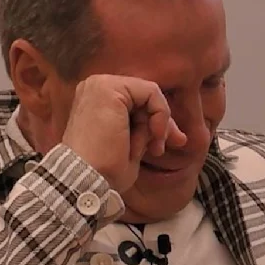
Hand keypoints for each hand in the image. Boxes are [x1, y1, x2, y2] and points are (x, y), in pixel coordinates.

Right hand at [62, 75, 186, 192]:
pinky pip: (151, 92)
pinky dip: (160, 114)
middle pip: (144, 96)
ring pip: (149, 94)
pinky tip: (153, 135)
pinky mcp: (109, 88)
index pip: (136, 102)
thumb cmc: (104, 171)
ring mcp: (100, 85)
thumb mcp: (130, 146)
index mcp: (95, 100)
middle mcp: (95, 87)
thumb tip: (178, 135)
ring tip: (148, 148)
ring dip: (156, 123)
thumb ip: (147, 131)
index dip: (155, 122)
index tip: (160, 147)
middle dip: (161, 122)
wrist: (86, 179)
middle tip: (160, 148)